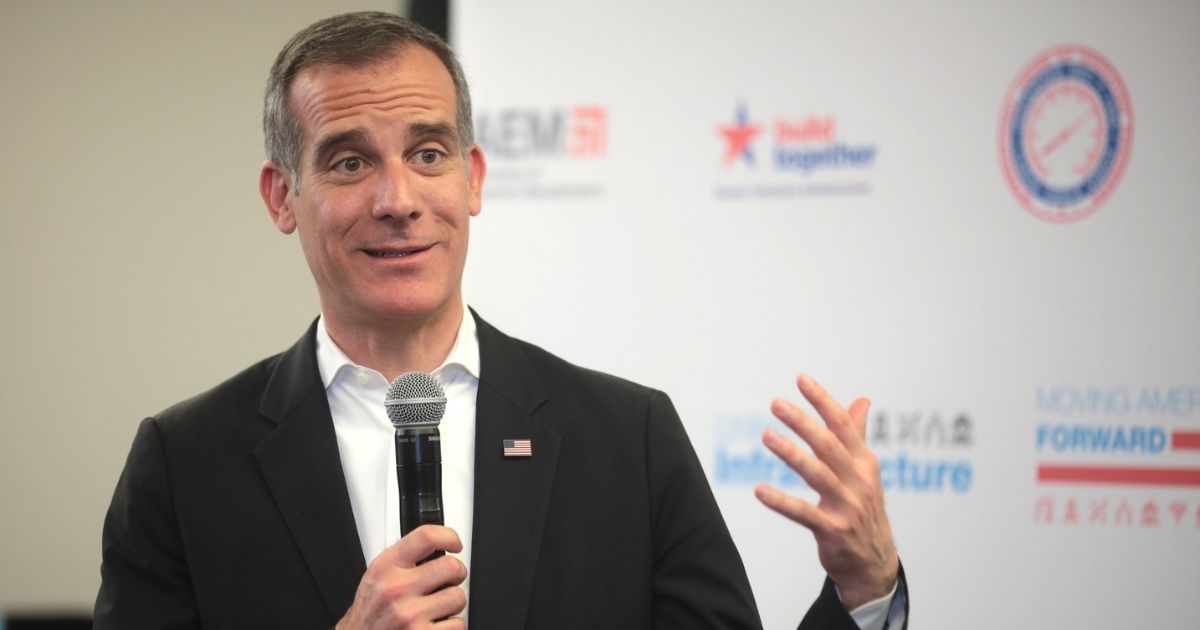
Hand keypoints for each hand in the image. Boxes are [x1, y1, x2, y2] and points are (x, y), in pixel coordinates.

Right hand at [337, 525, 467, 628]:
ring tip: (436, 608)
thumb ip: (403, 560)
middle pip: (451, 566)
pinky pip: (458, 624)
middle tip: (449, 581)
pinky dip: (451, 627)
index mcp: (386, 568)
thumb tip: (438, 547)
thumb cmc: (370, 614)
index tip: (455, 545)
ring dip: (452, 604)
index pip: (426, 537)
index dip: (449, 537)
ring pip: (458, 597)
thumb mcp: (377, 578)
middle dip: (457, 574)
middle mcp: (397, 589)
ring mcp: (410, 614)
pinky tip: (434, 625)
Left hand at [754, 374, 898, 609]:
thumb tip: (862, 400)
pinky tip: (759, 491)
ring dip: (790, 453)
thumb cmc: (863, 507)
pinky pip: (803, 513)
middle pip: (828, 445)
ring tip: (766, 435)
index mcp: (865, 462)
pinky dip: (780, 502)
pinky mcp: (833, 530)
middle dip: (803, 422)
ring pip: (816, 474)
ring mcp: (847, 506)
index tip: (801, 379)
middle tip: (776, 403)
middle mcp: (859, 480)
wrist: (874, 561)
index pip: (843, 425)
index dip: (822, 401)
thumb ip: (857, 434)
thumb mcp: (865, 470)